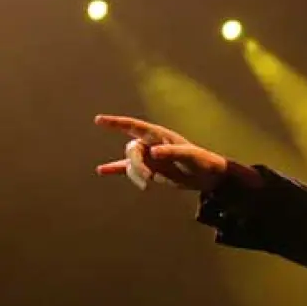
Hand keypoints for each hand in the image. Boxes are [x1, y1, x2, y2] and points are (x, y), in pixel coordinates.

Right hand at [94, 114, 228, 191]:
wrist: (207, 176)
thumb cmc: (201, 161)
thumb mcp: (189, 156)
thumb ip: (171, 153)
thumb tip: (153, 152)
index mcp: (159, 136)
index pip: (134, 126)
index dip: (116, 123)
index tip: (99, 120)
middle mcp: (151, 144)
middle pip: (131, 150)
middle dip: (136, 164)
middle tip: (148, 178)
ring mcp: (149, 157)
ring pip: (131, 164)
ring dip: (136, 175)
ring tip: (148, 185)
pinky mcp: (150, 169)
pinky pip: (128, 169)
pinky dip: (115, 169)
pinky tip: (101, 170)